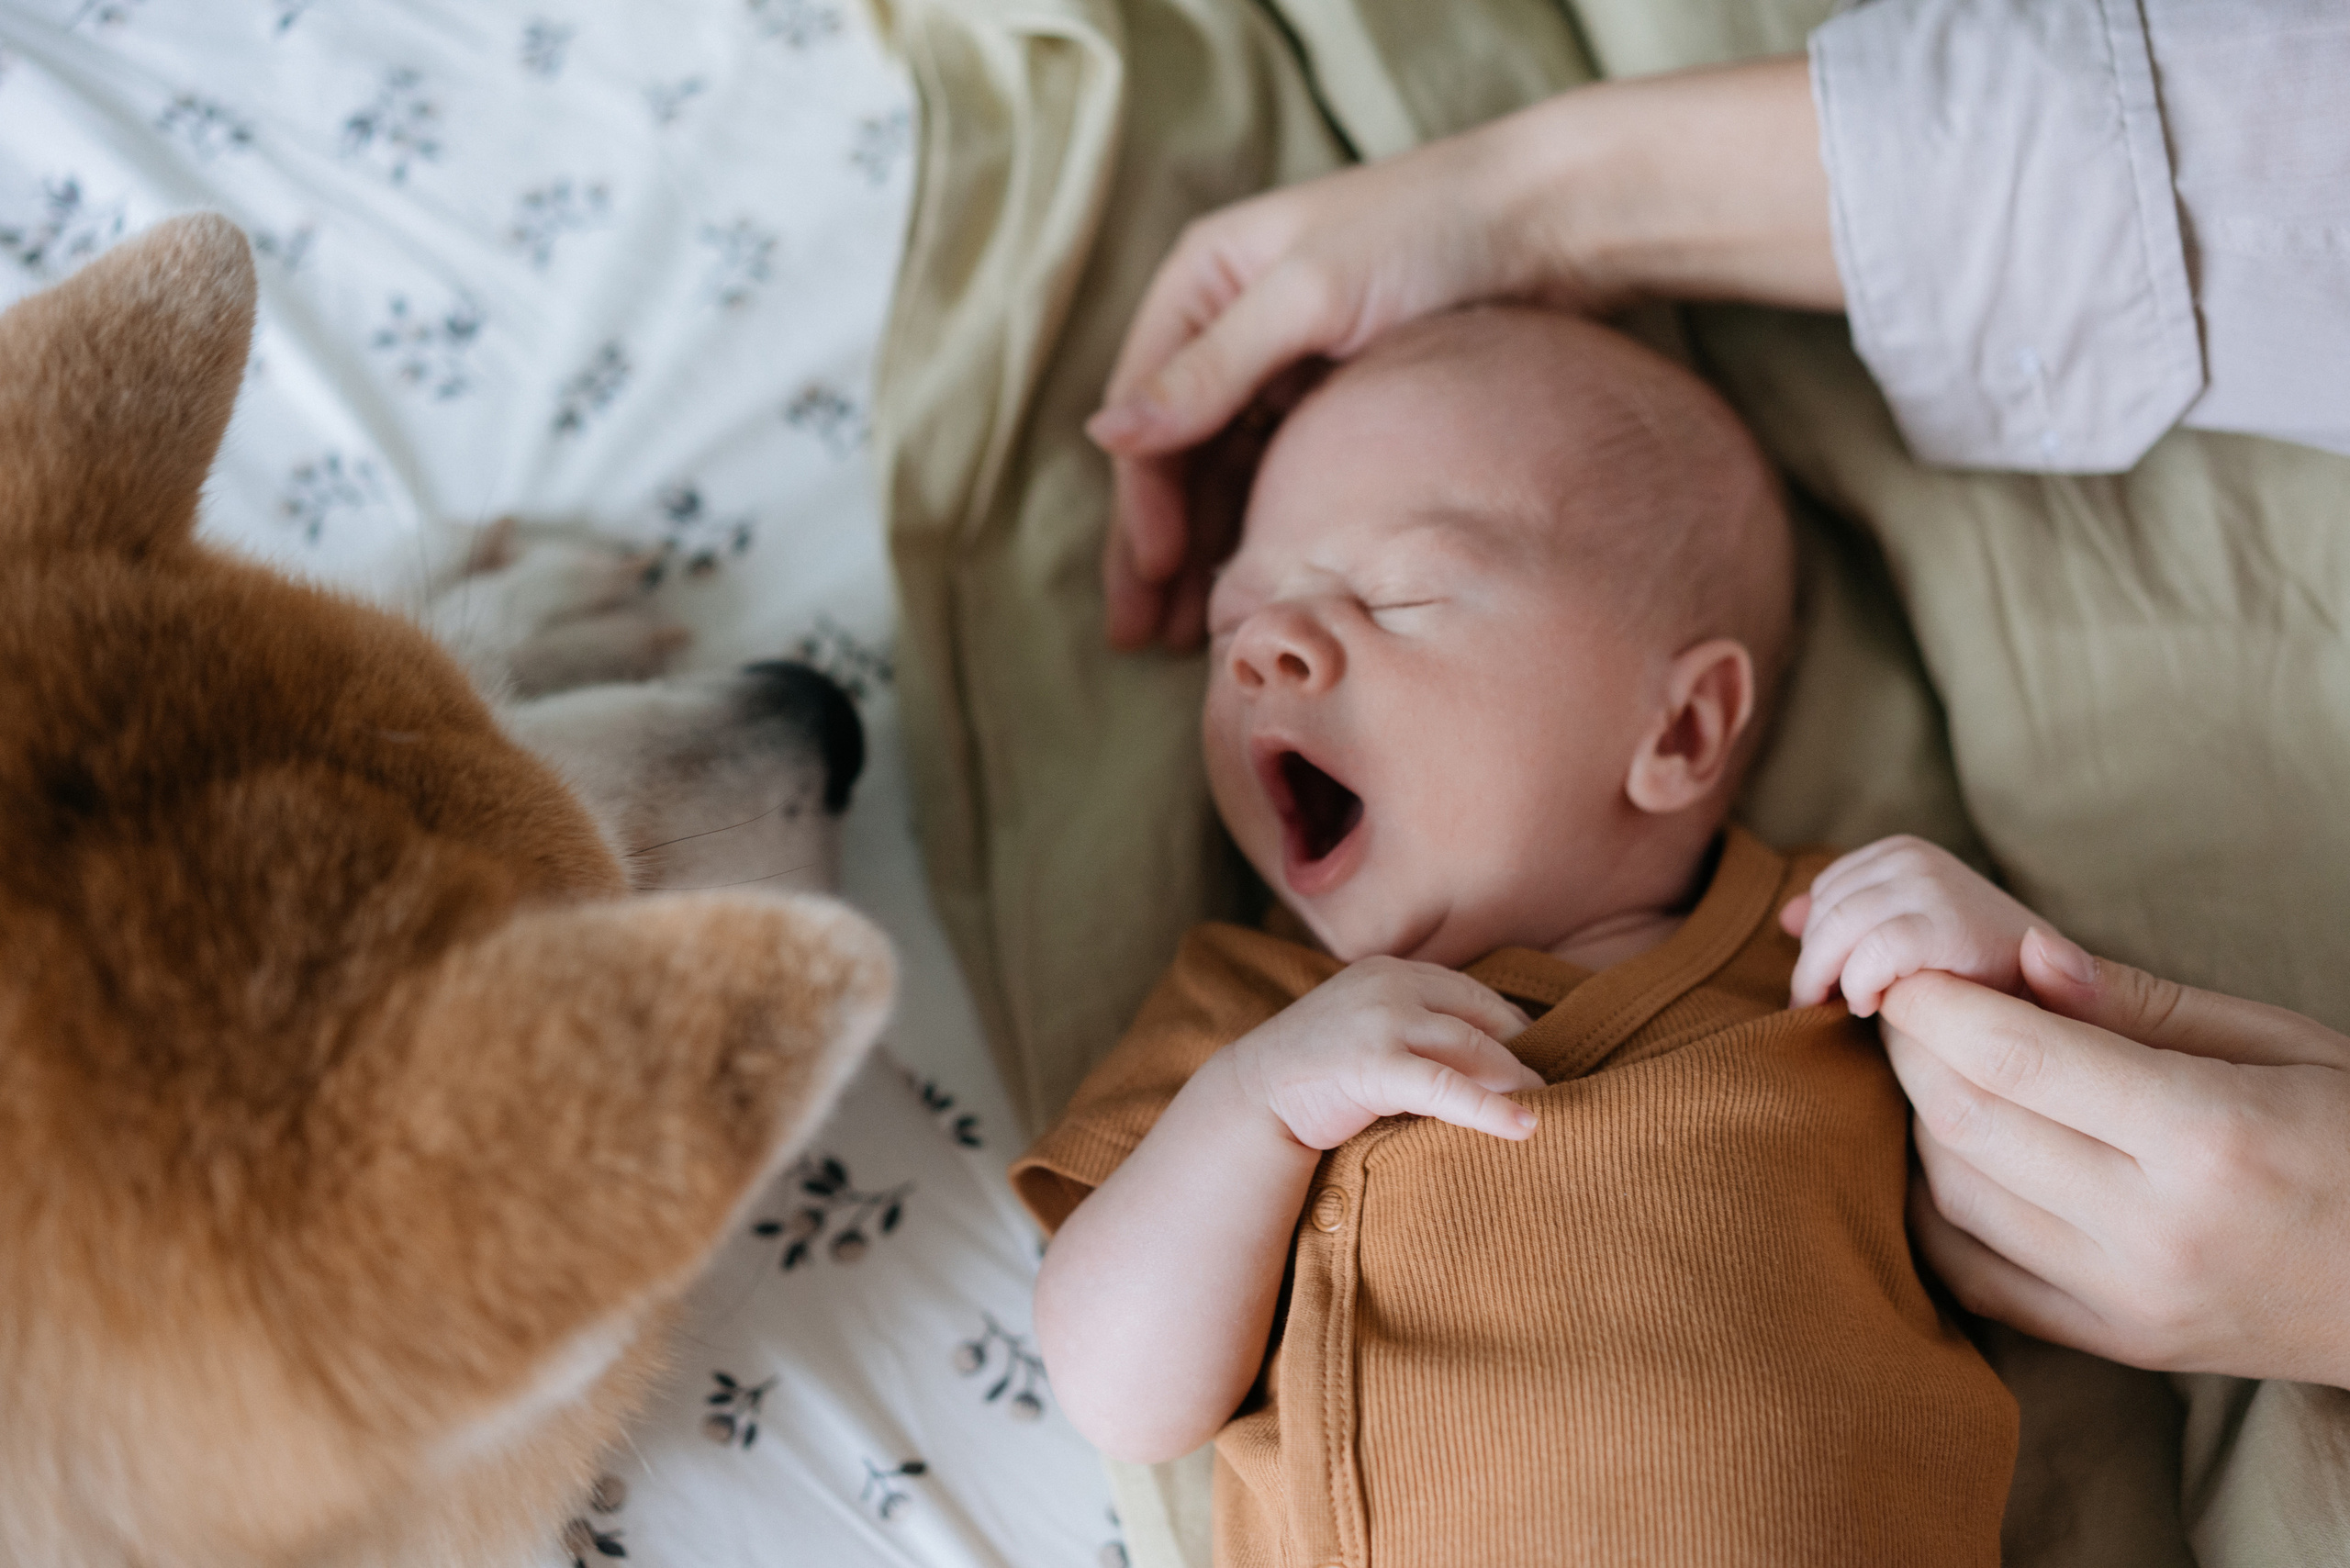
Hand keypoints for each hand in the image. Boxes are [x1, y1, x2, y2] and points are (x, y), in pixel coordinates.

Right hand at [1089, 126, 1550, 650]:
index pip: (1146, 408)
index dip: (1141, 500)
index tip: (1153, 577)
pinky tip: (1260, 584)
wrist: (1555, 221)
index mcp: (1205, 279)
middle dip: (1153, 544)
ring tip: (1191, 635)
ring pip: (1219, 471)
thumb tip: (1105, 436)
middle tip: (1136, 634)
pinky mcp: (1335, 393)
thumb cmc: (1432, 230)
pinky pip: (1277, 471)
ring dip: (1200, 549)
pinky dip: (1261, 526)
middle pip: (1171, 450)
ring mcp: (1281, 361)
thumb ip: (1212, 369)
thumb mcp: (1311, 295)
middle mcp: (1231, 321)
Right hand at [1225, 956, 1540, 1149]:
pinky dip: (1493, 1109)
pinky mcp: (1376, 1065)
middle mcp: (1390, 984)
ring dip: (1517, 1080)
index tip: (1534, 1053)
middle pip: (1480, 1016)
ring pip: (1473, 1047)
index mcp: (1389, 969)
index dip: (1508, 1024)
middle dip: (1520, 1052)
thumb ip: (1410, 1023)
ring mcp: (1383, 1021)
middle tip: (1551, 1084)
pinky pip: (1449, 1088)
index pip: (1469, 992)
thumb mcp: (1364, 1027)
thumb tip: (1479, 1052)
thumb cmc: (1313, 1070)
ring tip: (1550, 1105)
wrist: (1252, 1096)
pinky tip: (1525, 1127)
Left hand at [1782, 835, 2045, 1014]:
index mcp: (1899, 852)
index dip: (1815, 944)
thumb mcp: (1900, 931)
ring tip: (1851, 1008)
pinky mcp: (1947, 924)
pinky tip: (1873, 1007)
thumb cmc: (1970, 968)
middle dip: (1812, 966)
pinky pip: (1873, 954)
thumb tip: (1786, 916)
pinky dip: (1860, 985)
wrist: (2050, 991)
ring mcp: (1931, 886)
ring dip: (1830, 979)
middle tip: (1814, 1007)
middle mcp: (1913, 858)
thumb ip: (1845, 922)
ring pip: (1838, 930)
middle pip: (1825, 912)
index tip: (1823, 986)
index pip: (1824, 893)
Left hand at [1886, 930, 2349, 1388]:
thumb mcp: (2282, 1045)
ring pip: (1955, 1198)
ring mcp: (2129, 1300)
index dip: (1936, 1004)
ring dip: (1917, 1125)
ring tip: (1928, 1067)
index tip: (1905, 968)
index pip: (2017, 1060)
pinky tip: (1941, 1155)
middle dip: (1912, 1052)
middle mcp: (2156, 1230)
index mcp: (2208, 1138)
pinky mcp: (2115, 1344)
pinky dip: (1933, 1208)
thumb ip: (2141, 1004)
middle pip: (1968, 1125)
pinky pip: (1973, 1275)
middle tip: (1904, 1005)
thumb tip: (2024, 954)